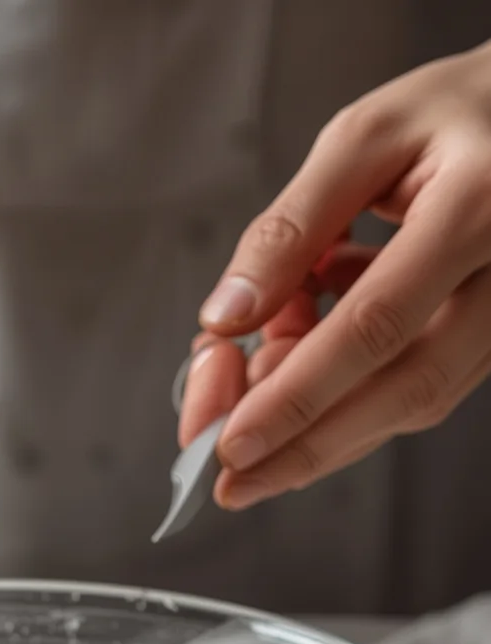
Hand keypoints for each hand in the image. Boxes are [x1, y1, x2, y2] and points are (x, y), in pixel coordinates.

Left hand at [179, 43, 490, 508]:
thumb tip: (225, 318)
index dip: (297, 395)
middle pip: (405, 391)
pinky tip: (296, 359)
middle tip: (226, 480)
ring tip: (243, 403)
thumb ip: (290, 227)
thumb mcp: (361, 139)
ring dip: (317, 423)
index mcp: (477, 209)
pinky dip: (343, 393)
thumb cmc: (451, 117)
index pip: (376, 325)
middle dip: (304, 446)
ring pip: (410, 403)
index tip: (229, 444)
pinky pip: (414, 388)